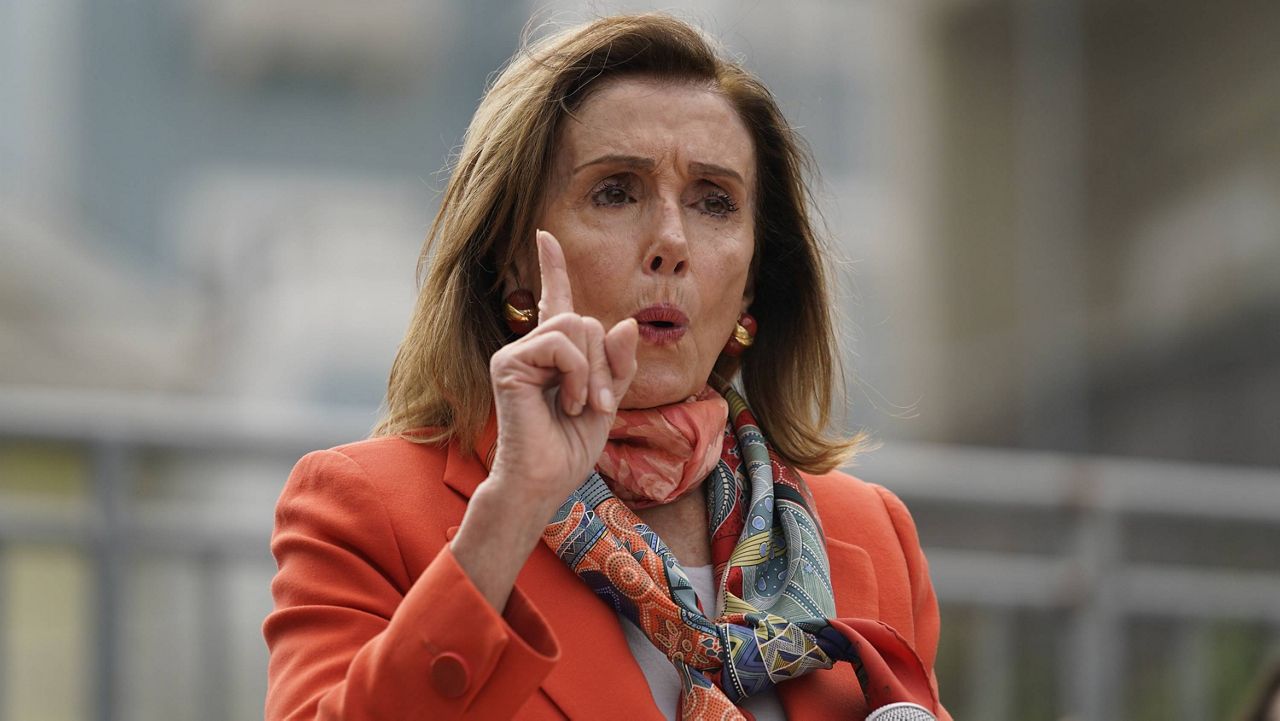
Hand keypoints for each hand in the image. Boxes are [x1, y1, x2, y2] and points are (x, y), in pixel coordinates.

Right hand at [485, 230, 638, 513]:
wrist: (544, 481)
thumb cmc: (570, 448)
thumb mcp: (607, 400)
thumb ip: (617, 363)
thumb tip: (624, 322)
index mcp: (552, 354)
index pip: (554, 301)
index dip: (552, 267)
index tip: (545, 236)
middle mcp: (531, 347)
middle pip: (584, 320)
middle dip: (605, 362)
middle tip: (599, 403)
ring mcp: (516, 353)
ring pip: (574, 327)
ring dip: (593, 370)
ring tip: (583, 405)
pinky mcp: (507, 363)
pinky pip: (560, 344)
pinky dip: (576, 374)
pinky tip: (567, 402)